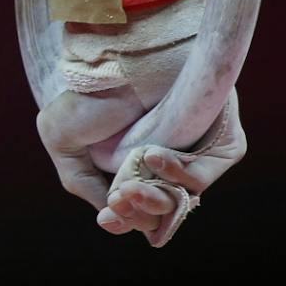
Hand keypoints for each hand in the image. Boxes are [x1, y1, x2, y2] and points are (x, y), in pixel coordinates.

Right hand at [37, 69, 246, 245]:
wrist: (106, 65)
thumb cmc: (83, 97)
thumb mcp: (63, 143)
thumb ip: (83, 184)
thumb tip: (110, 217)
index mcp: (135, 167)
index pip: (141, 209)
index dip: (126, 219)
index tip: (108, 219)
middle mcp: (169, 163)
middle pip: (164, 211)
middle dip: (139, 213)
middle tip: (117, 201)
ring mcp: (196, 154)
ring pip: (184, 198)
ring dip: (154, 199)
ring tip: (127, 186)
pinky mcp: (222, 142)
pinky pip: (204, 176)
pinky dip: (179, 175)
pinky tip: (151, 155)